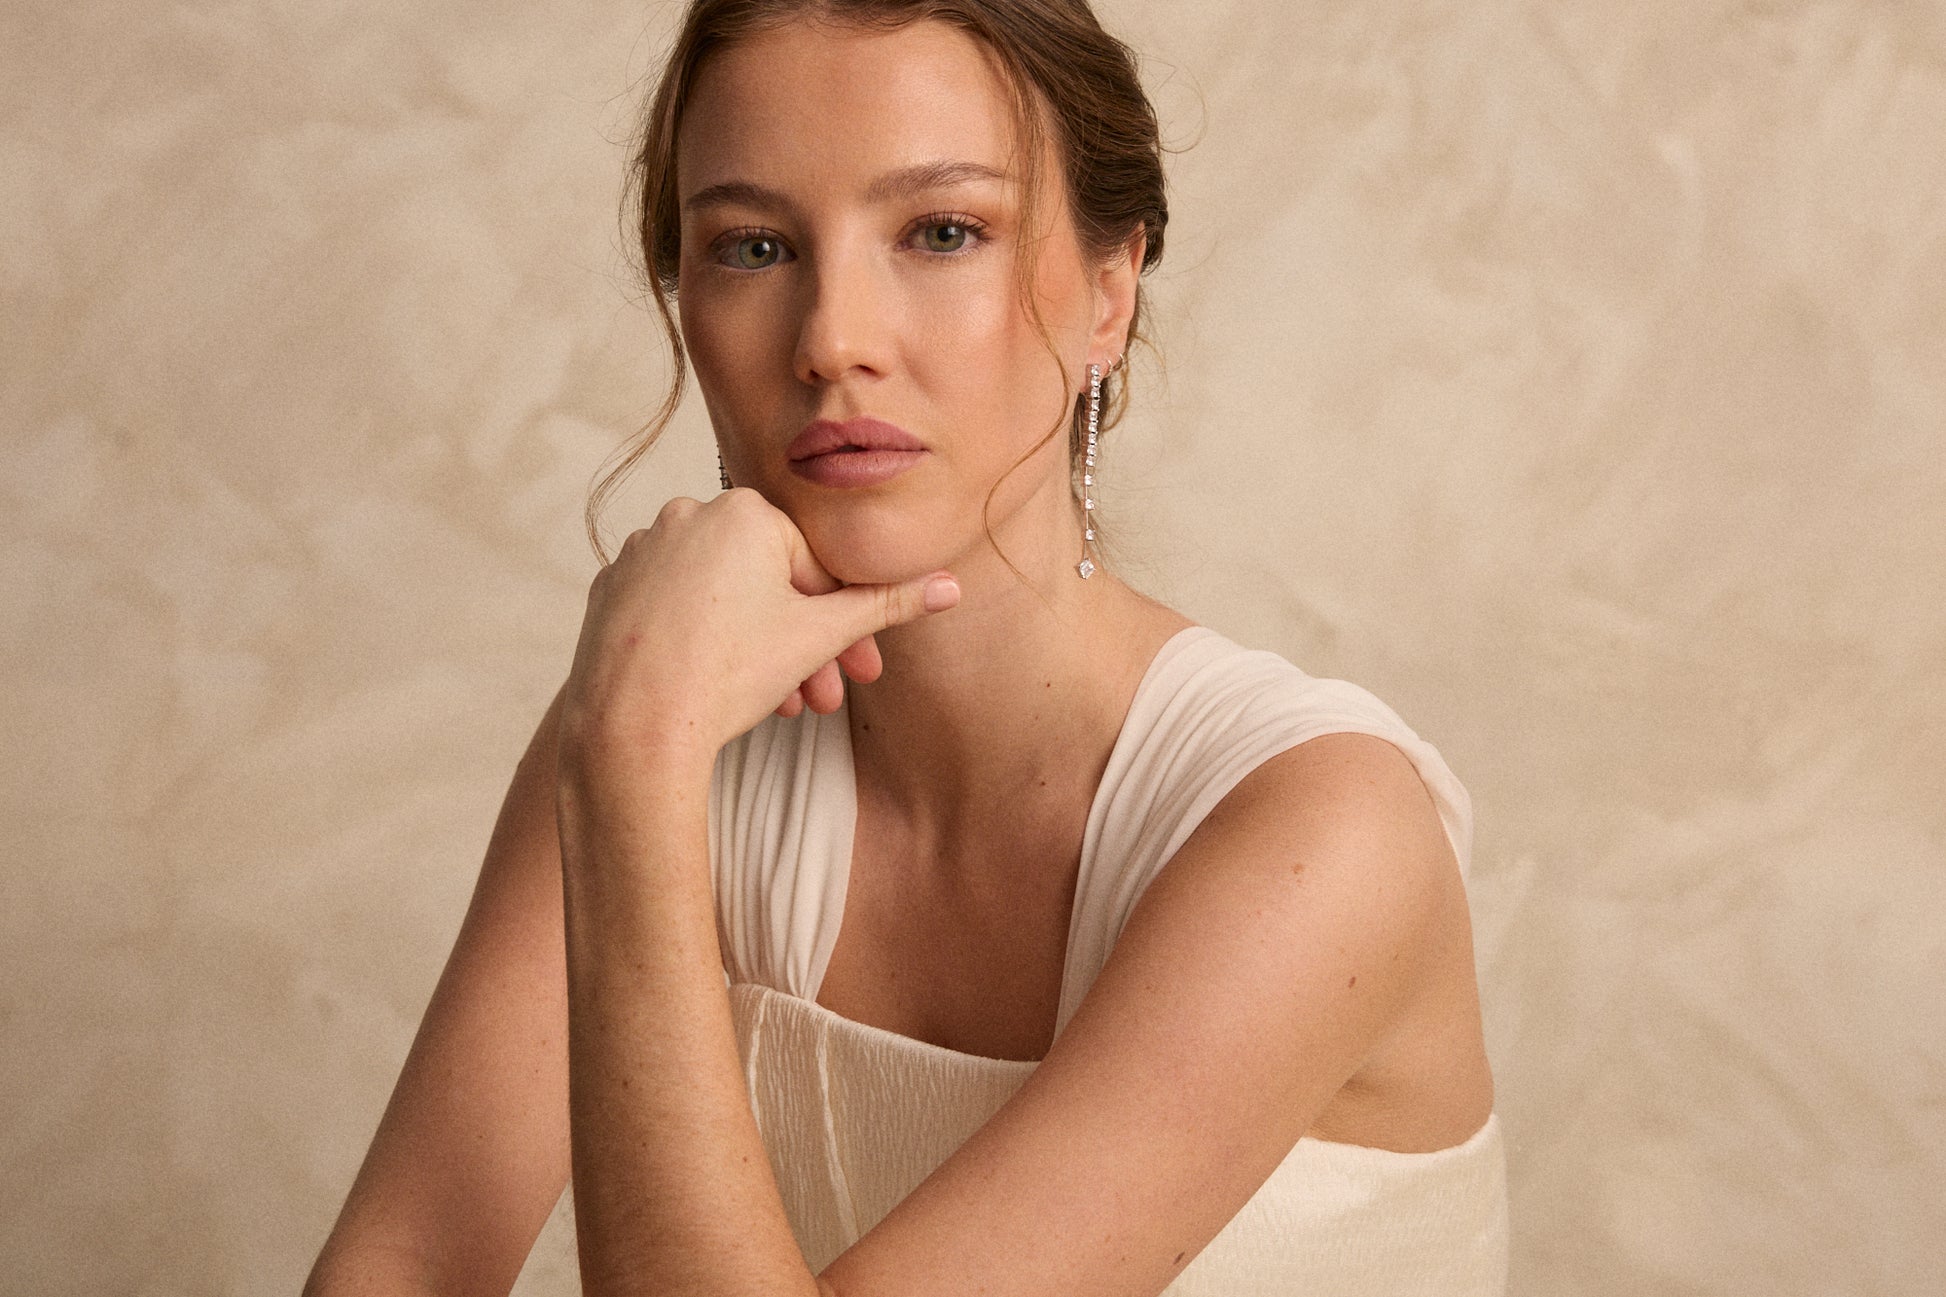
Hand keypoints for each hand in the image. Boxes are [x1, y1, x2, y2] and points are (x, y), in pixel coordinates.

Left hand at [558, 489, 958, 775]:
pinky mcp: (610, 588)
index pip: (812, 567)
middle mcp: (685, 514)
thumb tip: (950, 586)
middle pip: (767, 584)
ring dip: (759, 649)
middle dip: (803, 647)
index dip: (841, 626)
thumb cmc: (728, 675)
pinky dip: (704, 640)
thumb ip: (885, 605)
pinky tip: (716, 685)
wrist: (632, 727)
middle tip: (824, 700)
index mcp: (743, 510)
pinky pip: (676, 609)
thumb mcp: (819, 637)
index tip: (857, 673)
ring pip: (722, 598)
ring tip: (776, 706)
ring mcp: (641, 550)